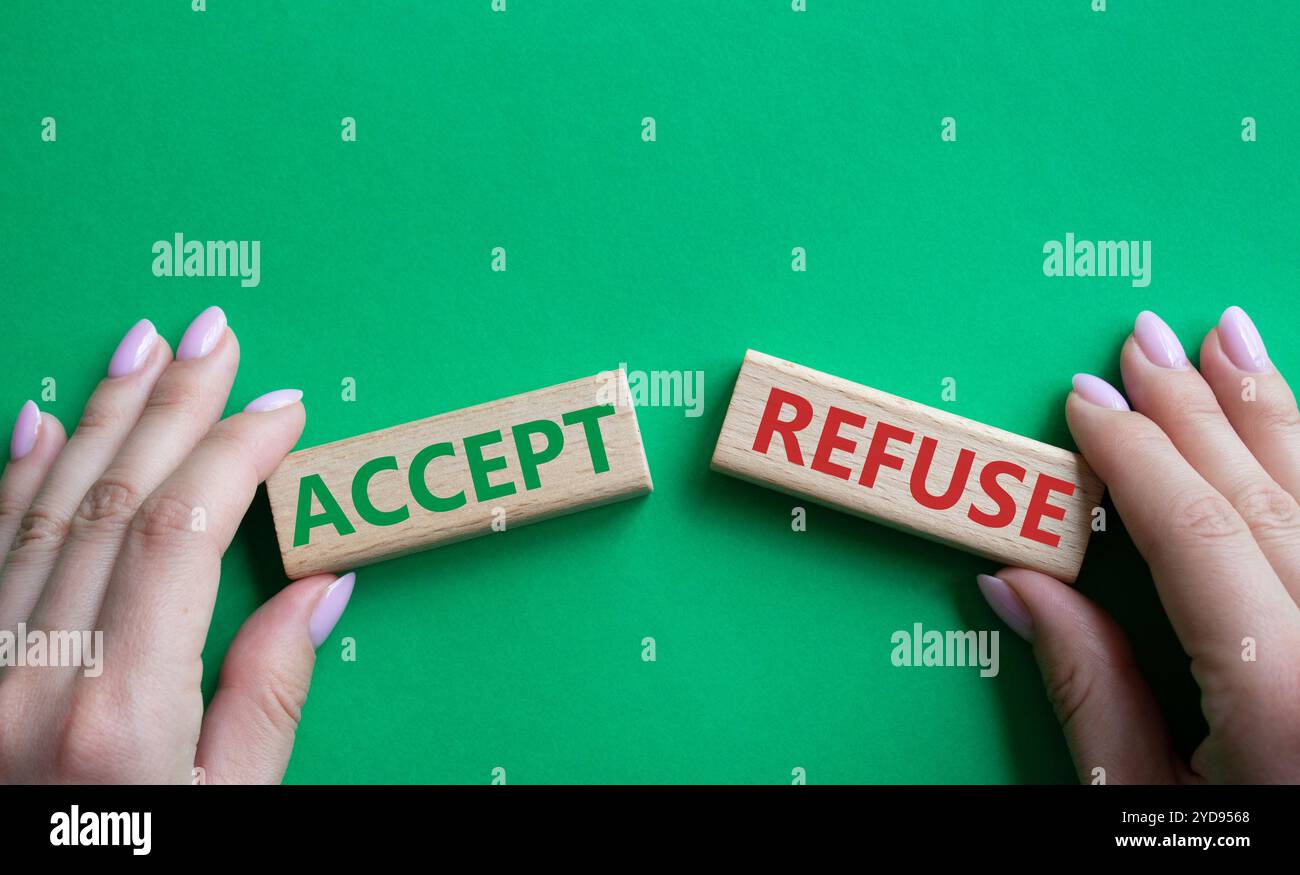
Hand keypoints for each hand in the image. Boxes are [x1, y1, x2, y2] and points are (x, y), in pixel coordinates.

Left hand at [0, 306, 353, 783]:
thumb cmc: (145, 866)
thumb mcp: (233, 809)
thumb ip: (270, 692)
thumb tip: (321, 585)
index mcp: (122, 712)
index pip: (186, 531)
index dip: (236, 452)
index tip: (283, 408)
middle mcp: (35, 675)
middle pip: (115, 499)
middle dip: (173, 404)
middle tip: (216, 336)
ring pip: (44, 505)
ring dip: (101, 413)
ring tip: (142, 344)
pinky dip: (19, 475)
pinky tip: (46, 420)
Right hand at [979, 307, 1299, 783]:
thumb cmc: (1248, 865)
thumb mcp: (1149, 804)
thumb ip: (1087, 687)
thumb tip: (1020, 586)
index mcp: (1285, 699)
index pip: (1198, 532)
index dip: (1136, 455)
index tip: (1086, 401)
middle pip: (1269, 495)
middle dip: (1199, 406)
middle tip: (1143, 338)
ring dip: (1274, 408)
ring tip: (1229, 339)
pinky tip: (1298, 423)